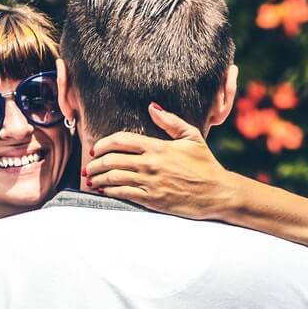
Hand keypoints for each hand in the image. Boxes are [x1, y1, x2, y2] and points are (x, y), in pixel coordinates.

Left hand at [83, 102, 240, 220]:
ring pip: (114, 177)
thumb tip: (152, 107)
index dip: (103, 143)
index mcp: (158, 147)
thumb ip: (171, 121)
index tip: (95, 148)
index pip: (121, 140)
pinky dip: (109, 191)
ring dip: (98, 178)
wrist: (218, 193)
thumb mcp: (192, 137)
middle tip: (88, 166)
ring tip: (91, 179)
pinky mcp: (152, 201)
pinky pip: (123, 194)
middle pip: (112, 159)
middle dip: (95, 163)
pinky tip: (104, 190)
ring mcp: (150, 183)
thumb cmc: (206, 165)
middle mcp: (151, 164)